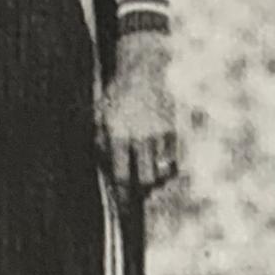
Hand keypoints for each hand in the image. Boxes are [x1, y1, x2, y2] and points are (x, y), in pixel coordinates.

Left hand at [99, 28, 181, 195]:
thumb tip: (106, 172)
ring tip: (147, 176)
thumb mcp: (99, 115)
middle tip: (136, 191)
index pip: (122, 175)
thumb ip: (101, 144)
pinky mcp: (175, 130)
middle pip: (147, 179)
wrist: (145, 69)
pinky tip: (158, 163)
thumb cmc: (116, 96)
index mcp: (118, 133)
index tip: (122, 206)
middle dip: (141, 190)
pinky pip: (173, 160)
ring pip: (162, 171)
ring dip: (155, 179)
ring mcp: (161, 133)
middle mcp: (141, 136)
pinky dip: (166, 167)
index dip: (122, 194)